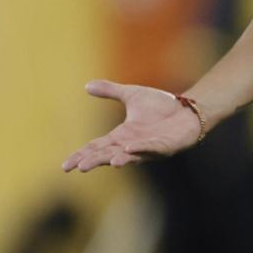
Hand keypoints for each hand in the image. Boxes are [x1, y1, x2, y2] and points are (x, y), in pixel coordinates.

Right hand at [61, 80, 202, 171]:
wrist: (187, 109)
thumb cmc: (160, 106)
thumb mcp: (132, 95)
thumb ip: (111, 92)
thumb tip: (87, 85)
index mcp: (121, 135)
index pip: (97, 147)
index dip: (81, 155)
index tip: (65, 165)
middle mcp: (132, 145)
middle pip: (108, 154)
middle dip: (95, 160)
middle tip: (80, 167)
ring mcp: (148, 148)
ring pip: (129, 156)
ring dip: (118, 158)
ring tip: (107, 162)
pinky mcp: (165, 146)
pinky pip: (152, 148)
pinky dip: (141, 149)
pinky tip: (129, 149)